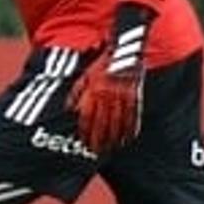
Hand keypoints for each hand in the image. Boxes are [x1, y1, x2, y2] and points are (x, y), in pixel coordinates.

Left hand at [69, 39, 146, 154]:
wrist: (123, 52)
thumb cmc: (101, 65)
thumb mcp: (84, 75)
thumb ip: (75, 93)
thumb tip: (68, 110)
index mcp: (94, 90)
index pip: (87, 116)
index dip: (85, 131)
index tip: (83, 143)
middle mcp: (107, 94)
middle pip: (102, 122)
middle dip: (98, 139)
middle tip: (96, 152)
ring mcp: (122, 96)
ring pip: (118, 122)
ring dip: (114, 138)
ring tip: (111, 149)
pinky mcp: (135, 95)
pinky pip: (133, 115)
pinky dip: (131, 129)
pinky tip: (128, 139)